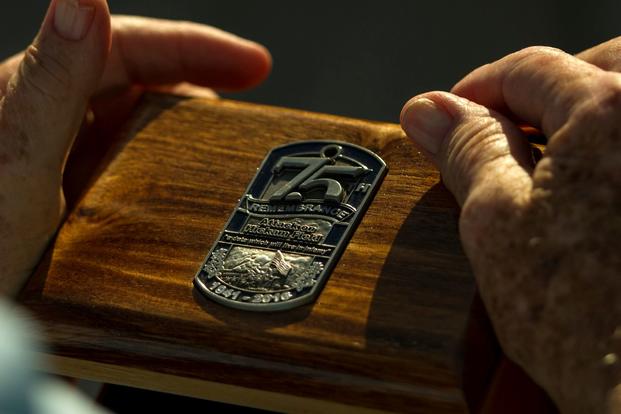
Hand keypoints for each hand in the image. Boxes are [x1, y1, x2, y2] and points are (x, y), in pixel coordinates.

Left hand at [0, 0, 270, 295]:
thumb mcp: (17, 163)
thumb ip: (51, 83)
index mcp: (36, 93)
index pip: (129, 47)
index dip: (197, 47)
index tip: (256, 65)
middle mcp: (55, 119)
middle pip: (144, 81)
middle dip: (203, 85)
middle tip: (250, 111)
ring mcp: (71, 159)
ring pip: (144, 125)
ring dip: (190, 130)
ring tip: (232, 151)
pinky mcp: (82, 197)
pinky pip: (140, 167)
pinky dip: (174, 170)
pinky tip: (195, 189)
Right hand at [401, 41, 620, 412]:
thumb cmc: (583, 322)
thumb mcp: (496, 223)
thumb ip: (467, 151)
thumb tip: (429, 111)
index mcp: (610, 110)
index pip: (530, 69)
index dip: (477, 90)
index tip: (449, 114)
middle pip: (593, 68)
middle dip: (538, 91)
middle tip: (496, 128)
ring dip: (580, 111)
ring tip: (542, 153)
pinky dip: (610, 143)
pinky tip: (589, 178)